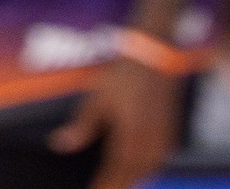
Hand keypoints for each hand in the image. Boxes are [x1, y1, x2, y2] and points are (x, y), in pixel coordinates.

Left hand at [50, 56, 182, 188]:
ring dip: (133, 181)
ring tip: (118, 186)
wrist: (156, 53)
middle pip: (133, 175)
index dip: (103, 186)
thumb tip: (59, 145)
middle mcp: (149, 138)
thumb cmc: (124, 74)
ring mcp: (163, 135)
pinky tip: (139, 173)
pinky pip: (159, 160)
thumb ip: (82, 125)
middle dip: (117, 187)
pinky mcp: (170, 130)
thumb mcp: (98, 97)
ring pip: (148, 170)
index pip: (115, 171)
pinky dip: (147, 171)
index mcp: (130, 132)